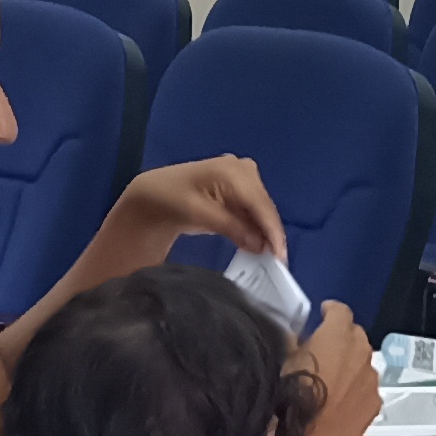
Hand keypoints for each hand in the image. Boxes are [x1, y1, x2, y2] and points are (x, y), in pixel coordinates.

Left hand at [120, 157, 288, 256]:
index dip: (273, 231)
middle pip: (265, 207)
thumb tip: (261, 245)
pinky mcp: (240, 191)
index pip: (260, 204)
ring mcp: (243, 179)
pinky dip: (255, 230)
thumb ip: (232, 227)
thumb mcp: (198, 214)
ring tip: (270, 259)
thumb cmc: (171, 198)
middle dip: (271, 235)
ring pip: (261, 212)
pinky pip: (253, 213)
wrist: (154, 195)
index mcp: (233, 171)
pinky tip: (258, 247)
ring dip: (265, 234)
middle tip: (277, 264)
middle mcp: (244, 170)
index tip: (280, 258)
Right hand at [298, 310, 379, 435]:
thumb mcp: (282, 360)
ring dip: (350, 366)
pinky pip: (366, 388)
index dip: (330, 312)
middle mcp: (360, 350)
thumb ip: (293, 341)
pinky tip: (340, 401)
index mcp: (338, 333)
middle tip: (324, 350)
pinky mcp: (374, 401)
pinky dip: (356, 390)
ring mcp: (370, 377)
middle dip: (342, 339)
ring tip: (331, 380)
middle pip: (355, 335)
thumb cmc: (292, 397)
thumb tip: (295, 338)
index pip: (340, 311)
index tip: (324, 314)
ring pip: (363, 363)